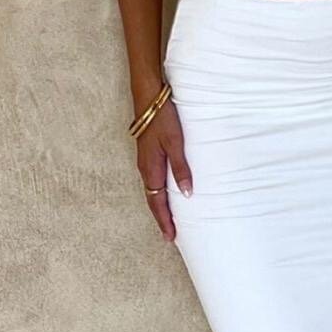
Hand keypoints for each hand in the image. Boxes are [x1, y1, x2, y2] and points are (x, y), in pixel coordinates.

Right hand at [136, 99, 192, 241]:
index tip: (171, 237)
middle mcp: (145, 168)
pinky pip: (153, 179)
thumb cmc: (162, 117)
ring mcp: (145, 160)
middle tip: (171, 235)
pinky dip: (159, 193)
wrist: (148, 94)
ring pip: (152, 190)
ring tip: (170, 219)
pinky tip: (166, 193)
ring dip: (160, 206)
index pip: (157, 203)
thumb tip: (186, 194)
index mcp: (151, 168)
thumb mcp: (175, 143)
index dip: (164, 220)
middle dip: (162, 218)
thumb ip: (181, 168)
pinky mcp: (148, 153)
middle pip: (153, 200)